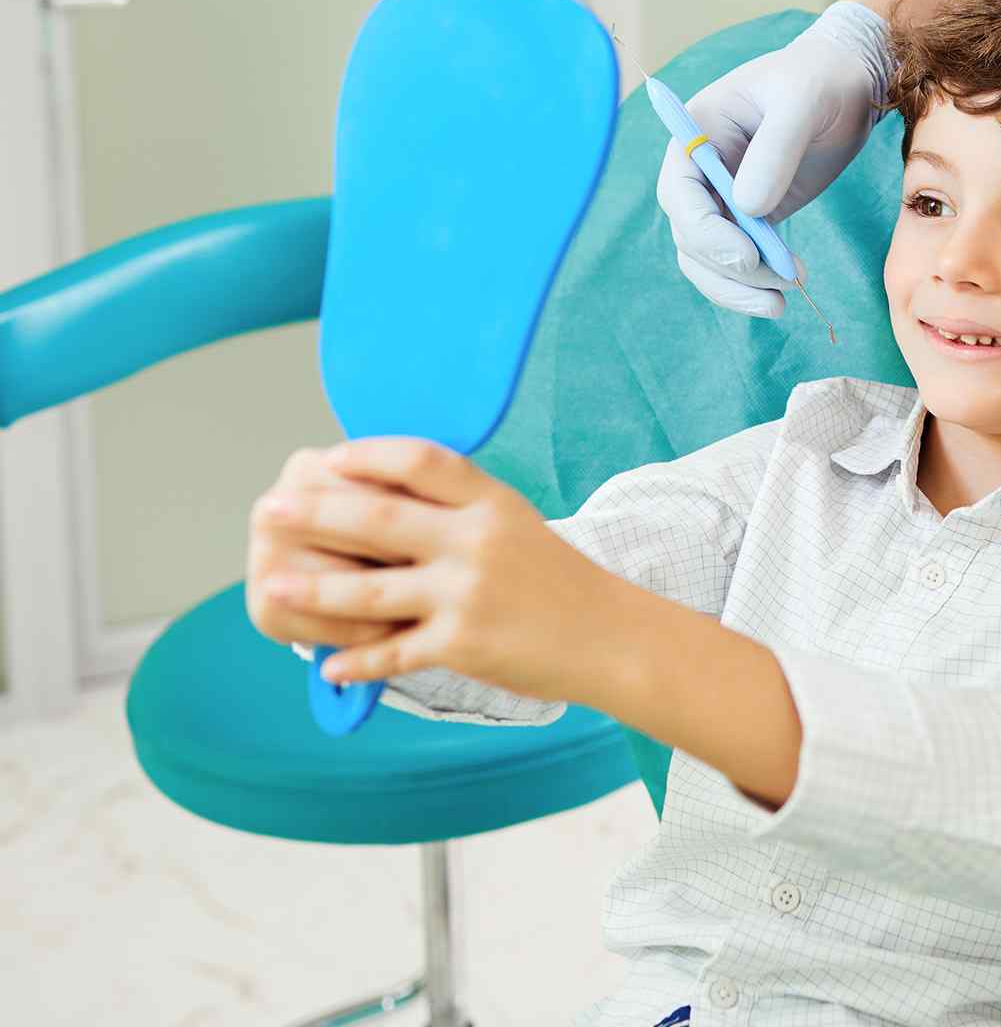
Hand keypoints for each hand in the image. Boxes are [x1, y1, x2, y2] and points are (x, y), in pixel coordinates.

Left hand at [249, 438, 624, 700]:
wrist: (610, 635)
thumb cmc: (555, 579)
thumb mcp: (514, 522)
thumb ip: (457, 505)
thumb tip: (377, 490)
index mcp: (490, 501)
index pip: (419, 459)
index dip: (367, 456)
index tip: (326, 459)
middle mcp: (478, 540)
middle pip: (379, 518)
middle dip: (315, 513)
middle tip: (269, 510)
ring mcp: (469, 593)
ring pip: (370, 590)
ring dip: (313, 590)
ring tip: (273, 586)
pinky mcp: (465, 644)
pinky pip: (393, 653)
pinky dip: (355, 662)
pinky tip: (326, 666)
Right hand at [658, 0, 892, 317]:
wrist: (847, 84)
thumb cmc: (820, 79)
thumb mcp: (802, 101)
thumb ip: (776, 149)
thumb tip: (749, 208)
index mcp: (697, 133)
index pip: (678, 193)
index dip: (705, 231)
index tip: (747, 257)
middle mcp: (699, 169)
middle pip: (690, 235)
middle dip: (729, 268)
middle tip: (779, 285)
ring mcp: (723, 196)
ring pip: (708, 259)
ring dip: (739, 287)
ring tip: (782, 302)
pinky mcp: (750, 216)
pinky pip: (738, 261)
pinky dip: (755, 282)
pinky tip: (785, 292)